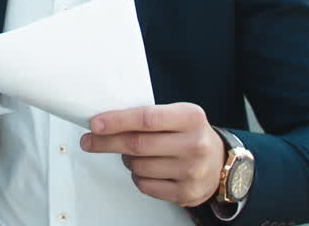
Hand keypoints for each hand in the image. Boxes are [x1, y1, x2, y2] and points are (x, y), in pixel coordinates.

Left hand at [80, 103, 223, 206]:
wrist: (219, 162)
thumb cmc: (189, 134)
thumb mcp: (177, 115)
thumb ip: (148, 116)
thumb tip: (106, 121)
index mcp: (191, 117)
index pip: (147, 118)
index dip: (117, 121)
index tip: (96, 124)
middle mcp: (194, 144)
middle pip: (137, 144)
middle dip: (107, 142)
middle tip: (90, 141)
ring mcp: (191, 170)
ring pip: (138, 166)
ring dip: (126, 159)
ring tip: (133, 153)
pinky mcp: (186, 192)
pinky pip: (145, 185)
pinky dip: (137, 176)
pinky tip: (145, 168)